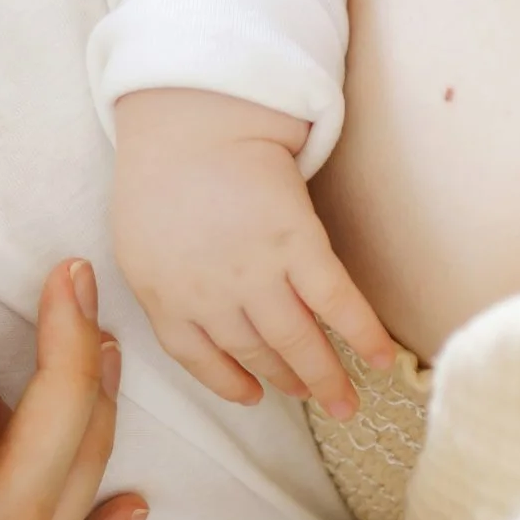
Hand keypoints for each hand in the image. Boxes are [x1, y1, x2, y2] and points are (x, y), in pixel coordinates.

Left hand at [112, 87, 395, 419]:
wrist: (190, 118)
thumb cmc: (157, 169)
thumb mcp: (137, 240)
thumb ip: (161, 282)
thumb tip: (189, 306)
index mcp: (165, 296)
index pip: (199, 357)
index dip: (229, 382)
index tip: (253, 396)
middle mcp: (211, 297)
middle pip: (256, 352)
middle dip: (289, 381)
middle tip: (315, 401)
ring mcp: (256, 274)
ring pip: (297, 340)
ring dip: (325, 375)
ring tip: (346, 402)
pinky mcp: (298, 245)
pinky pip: (336, 303)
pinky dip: (362, 334)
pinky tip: (382, 358)